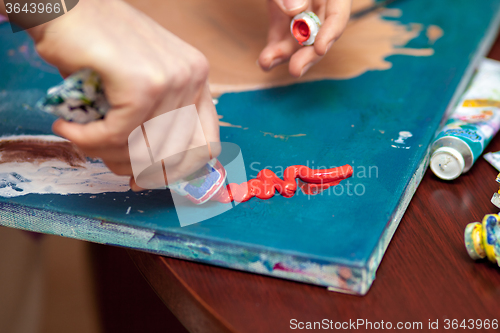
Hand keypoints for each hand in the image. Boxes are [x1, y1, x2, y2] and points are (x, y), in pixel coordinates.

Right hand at [29, 0, 219, 190]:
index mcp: (198, 80)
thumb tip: (147, 176)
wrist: (63, 5)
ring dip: (105, 154)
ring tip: (81, 137)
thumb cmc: (98, 47)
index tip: (145, 180)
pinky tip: (68, 127)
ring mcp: (172, 80)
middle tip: (105, 158)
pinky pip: (117, 137)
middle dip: (135, 169)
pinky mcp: (143, 84)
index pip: (206, 147)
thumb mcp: (138, 85)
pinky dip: (87, 140)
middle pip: (174, 157)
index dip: (177, 172)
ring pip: (143, 150)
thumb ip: (152, 124)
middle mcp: (193, 79)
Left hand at [258, 0, 351, 76]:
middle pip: (320, 35)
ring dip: (284, 56)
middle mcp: (320, 6)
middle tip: (295, 70)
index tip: (320, 49)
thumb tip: (295, 10)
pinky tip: (265, 61)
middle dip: (307, 55)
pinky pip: (281, 39)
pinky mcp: (283, 20)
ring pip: (299, 42)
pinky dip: (273, 51)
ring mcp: (301, 14)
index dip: (331, 32)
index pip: (338, 14)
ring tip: (266, 62)